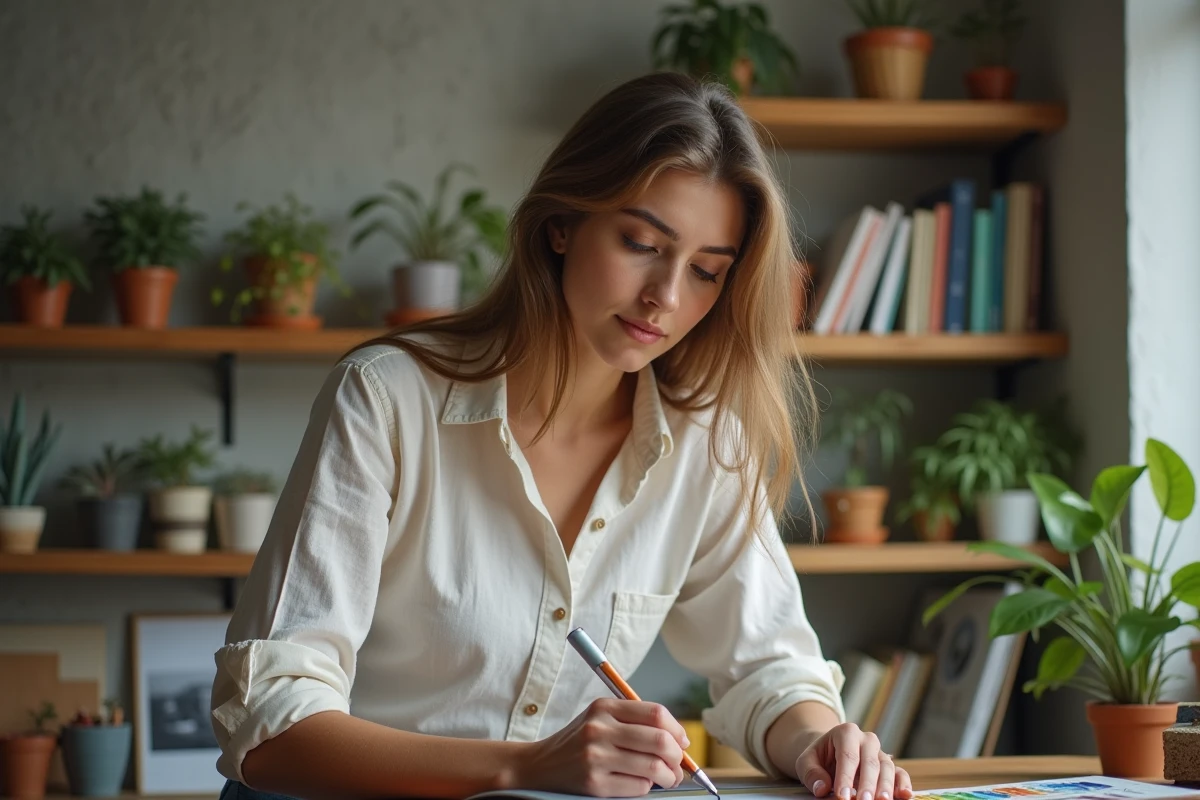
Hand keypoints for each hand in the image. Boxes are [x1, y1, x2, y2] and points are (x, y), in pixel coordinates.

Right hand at [514, 698, 688, 796]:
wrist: (540, 765)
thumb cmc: (579, 742)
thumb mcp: (601, 719)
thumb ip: (636, 722)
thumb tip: (680, 740)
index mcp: (604, 707)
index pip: (655, 713)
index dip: (677, 729)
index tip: (683, 742)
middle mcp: (599, 728)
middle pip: (659, 740)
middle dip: (678, 757)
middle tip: (679, 765)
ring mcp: (596, 756)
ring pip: (653, 767)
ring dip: (668, 777)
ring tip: (666, 778)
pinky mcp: (594, 783)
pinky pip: (638, 787)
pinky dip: (646, 788)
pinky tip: (640, 784)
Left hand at [793, 723, 912, 799]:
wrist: (830, 753)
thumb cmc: (819, 757)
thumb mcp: (806, 761)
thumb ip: (811, 773)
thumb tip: (821, 789)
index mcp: (846, 732)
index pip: (848, 756)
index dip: (846, 777)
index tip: (842, 796)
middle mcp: (867, 740)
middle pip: (870, 762)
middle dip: (867, 784)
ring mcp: (880, 753)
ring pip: (887, 768)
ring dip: (885, 787)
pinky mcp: (890, 766)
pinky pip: (900, 773)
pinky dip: (903, 784)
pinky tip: (905, 796)